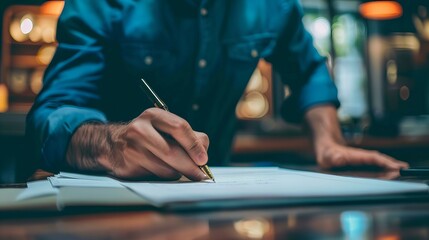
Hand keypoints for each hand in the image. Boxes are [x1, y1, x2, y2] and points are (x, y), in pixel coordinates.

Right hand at [67, 108, 208, 180]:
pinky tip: (161, 169)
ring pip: (166, 168)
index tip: (203, 159)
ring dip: (177, 172)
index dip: (194, 145)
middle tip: (201, 174)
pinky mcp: (128, 166)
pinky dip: (165, 176)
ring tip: (177, 168)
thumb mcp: (165, 127)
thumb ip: (188, 136)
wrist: (111, 144)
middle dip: (191, 166)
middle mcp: (140, 130)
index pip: (180, 127)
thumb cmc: (147, 136)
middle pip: (173, 152)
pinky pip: (156, 176)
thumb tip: (203, 153)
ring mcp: (132, 149)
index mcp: (153, 116)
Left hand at [315, 141, 408, 169]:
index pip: (373, 158)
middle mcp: (362, 156)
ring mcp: (363, 159)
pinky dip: (385, 167)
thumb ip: (333, 157)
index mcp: (356, 155)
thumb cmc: (326, 154)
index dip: (384, 162)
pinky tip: (391, 171)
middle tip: (404, 170)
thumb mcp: (327, 156)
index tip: (395, 167)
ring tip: (402, 170)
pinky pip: (376, 164)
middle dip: (392, 164)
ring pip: (379, 161)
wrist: (326, 147)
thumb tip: (338, 158)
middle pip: (379, 159)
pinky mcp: (362, 162)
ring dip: (390, 166)